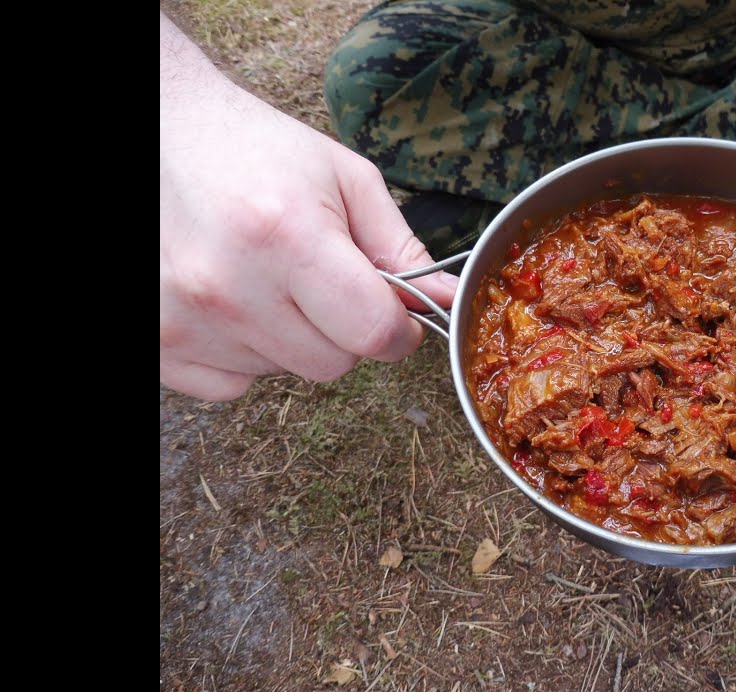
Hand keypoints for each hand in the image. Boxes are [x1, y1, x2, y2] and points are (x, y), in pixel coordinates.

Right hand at [160, 12, 454, 400]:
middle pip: (334, 363)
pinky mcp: (158, 340)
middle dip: (346, 330)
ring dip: (293, 338)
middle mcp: (230, 286)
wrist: (164, 132)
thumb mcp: (346, 181)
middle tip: (324, 281)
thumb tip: (447, 300)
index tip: (397, 313)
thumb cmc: (259, 152)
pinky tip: (235, 299)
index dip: (399, 330)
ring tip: (269, 277)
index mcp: (287, 236)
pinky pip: (232, 385)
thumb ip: (400, 248)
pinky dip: (244, 354)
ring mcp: (185, 319)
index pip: (372, 333)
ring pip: (285, 373)